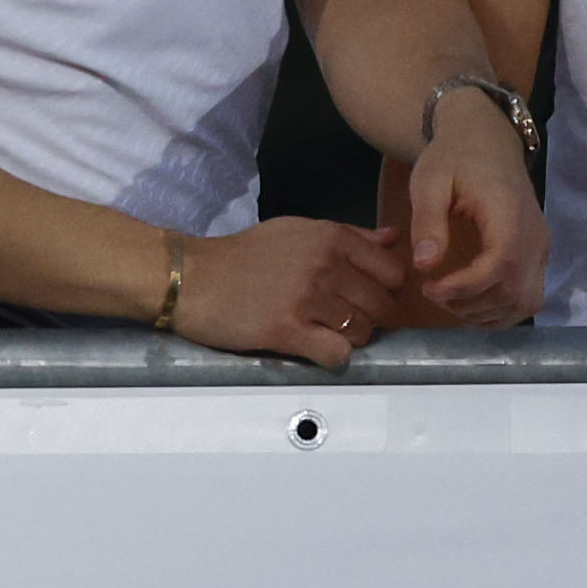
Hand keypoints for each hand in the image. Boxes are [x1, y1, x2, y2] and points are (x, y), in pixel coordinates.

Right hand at [173, 216, 416, 370]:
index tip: (363, 296)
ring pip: (362, 333)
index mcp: (330, 237)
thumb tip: (394, 238)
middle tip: (338, 319)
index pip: (392, 272)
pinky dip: (330, 356)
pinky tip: (310, 346)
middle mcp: (324, 264)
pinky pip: (337, 355)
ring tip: (319, 331)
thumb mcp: (296, 231)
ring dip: (346, 338)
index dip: (383, 289)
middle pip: (381, 306)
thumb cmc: (244, 255)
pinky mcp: (289, 331)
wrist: (192, 278)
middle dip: (367, 318)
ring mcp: (308, 299)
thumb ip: (350, 235)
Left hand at [400, 104, 545, 325]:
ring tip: (448, 298)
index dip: (467, 287)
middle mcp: (534, 236)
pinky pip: (527, 298)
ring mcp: (541, 249)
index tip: (431, 289)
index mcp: (510, 214)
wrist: (485, 142)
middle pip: (516, 291)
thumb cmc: (454, 159)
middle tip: (434, 293)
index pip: (501, 265)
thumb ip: (428, 222)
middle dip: (472, 303)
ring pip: (525, 302)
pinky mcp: (538, 257)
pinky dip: (500, 311)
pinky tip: (469, 302)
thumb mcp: (429, 182)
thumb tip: (425, 265)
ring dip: (485, 312)